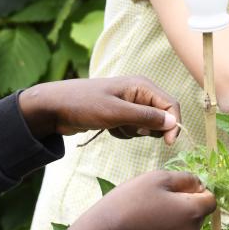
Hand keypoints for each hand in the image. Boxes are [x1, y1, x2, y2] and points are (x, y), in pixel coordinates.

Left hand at [19, 77, 180, 145]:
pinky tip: (108, 128)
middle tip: (127, 129)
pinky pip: (133, 129)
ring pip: (146, 125)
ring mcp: (129, 103)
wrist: (55, 107)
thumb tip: (173, 122)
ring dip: (133, 132)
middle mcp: (139, 92)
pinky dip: (123, 133)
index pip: (170, 105)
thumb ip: (146, 117)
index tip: (168, 144)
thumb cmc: (84, 105)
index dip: (173, 124)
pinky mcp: (120, 114)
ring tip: (114, 127)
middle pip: (160, 116)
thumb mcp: (116, 113)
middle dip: (147, 129)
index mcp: (141, 86)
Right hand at [54, 170, 215, 229]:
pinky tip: (142, 228)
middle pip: (197, 215)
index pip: (211, 199)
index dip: (198, 190)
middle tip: (157, 198)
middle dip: (184, 205)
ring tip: (147, 213)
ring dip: (173, 220)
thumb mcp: (157, 177)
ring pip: (183, 229)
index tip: (178, 188)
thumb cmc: (130, 201)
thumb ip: (185, 178)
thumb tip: (200, 185)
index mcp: (193, 212)